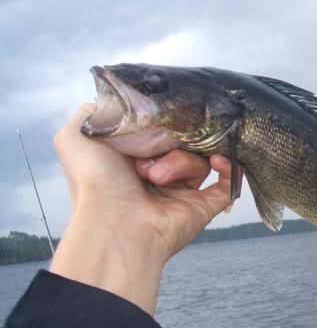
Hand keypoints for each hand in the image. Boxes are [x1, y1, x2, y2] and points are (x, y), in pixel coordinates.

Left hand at [50, 103, 240, 313]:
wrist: (114, 223)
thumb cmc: (94, 182)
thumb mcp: (77, 135)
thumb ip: (95, 113)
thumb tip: (121, 104)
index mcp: (133, 159)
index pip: (159, 129)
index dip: (158, 122)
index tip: (153, 120)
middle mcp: (159, 175)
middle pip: (183, 140)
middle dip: (169, 141)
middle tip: (148, 153)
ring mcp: (183, 192)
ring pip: (201, 158)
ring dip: (182, 161)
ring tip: (157, 176)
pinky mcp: (203, 206)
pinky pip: (228, 181)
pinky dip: (228, 167)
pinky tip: (218, 159)